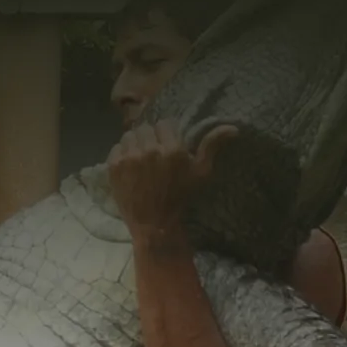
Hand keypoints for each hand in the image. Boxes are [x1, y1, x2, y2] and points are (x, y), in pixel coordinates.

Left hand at [107, 119, 237, 234]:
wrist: (154, 222)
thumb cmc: (180, 197)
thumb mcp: (201, 172)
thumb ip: (212, 146)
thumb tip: (233, 127)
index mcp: (172, 150)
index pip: (165, 123)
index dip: (166, 132)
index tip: (167, 142)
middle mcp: (149, 150)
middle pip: (146, 128)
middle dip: (151, 137)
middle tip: (154, 150)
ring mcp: (129, 158)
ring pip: (130, 135)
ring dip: (135, 143)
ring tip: (141, 155)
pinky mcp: (113, 166)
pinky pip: (116, 147)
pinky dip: (122, 153)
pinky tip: (130, 164)